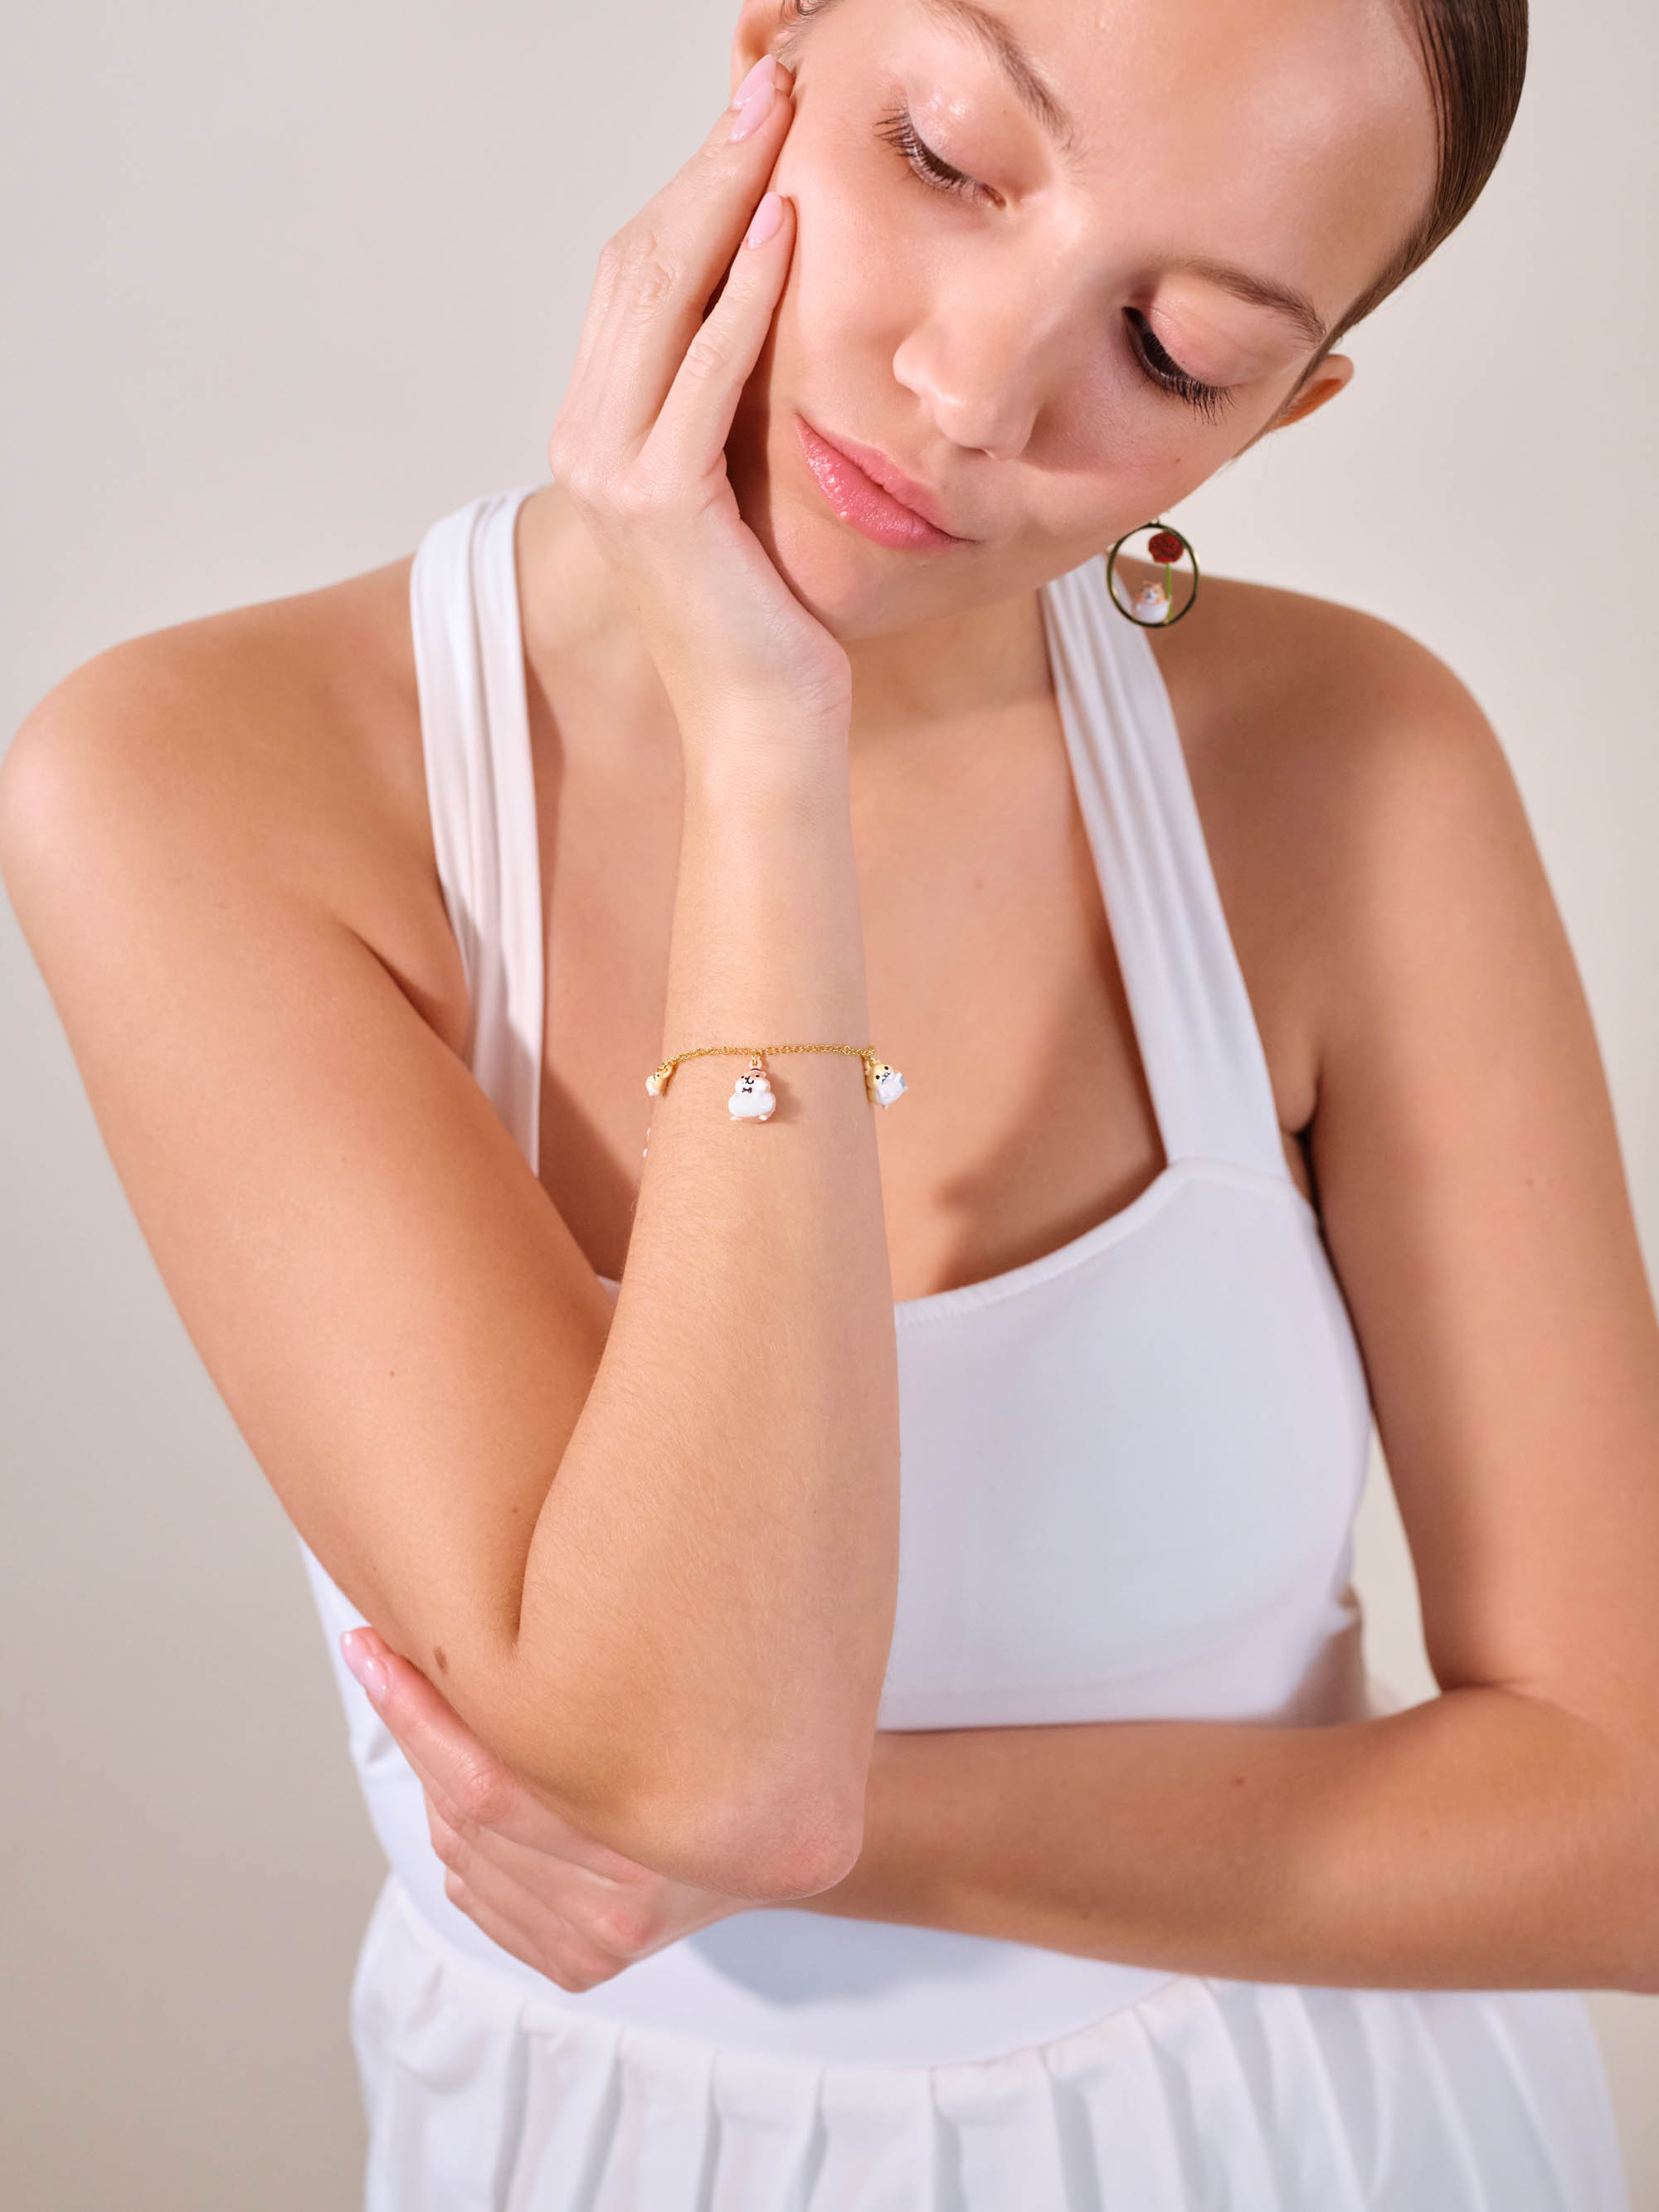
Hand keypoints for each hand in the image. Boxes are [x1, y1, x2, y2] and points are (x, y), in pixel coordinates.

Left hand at [340, 1628, 751, 1991]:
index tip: (371, 1647)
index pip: (490, 1782)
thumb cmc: (733, 1735)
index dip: (419, 1712)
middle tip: (380, 1659)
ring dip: (432, 1778)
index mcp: (652, 1850)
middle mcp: (622, 1914)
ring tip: (436, 1708)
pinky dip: (456, 1835)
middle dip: (413, 1729)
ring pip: (458, 1853)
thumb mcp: (690, 1688)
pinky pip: (474, 1891)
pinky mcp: (579, 1965)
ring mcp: (598, 1946)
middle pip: (464, 1816)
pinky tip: (467, 1782)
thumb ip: (611, 1677)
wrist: (788, 1824)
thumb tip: (502, 1617)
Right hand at [547, 52, 852, 749]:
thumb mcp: (742, 482)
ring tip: (776, 123)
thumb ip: (729, 400)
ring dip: (722, 200)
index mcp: (597, 431)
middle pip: (637, 268)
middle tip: (767, 88)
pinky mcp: (658, 501)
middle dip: (705, 170)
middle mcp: (584, 441)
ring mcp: (609, 470)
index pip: (634, 281)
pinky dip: (744, 295)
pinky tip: (786, 230)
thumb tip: (774, 298)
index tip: (750, 123)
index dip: (690, 192)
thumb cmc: (768, 612)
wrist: (761, 720)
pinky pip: (704, 372)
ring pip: (661, 299)